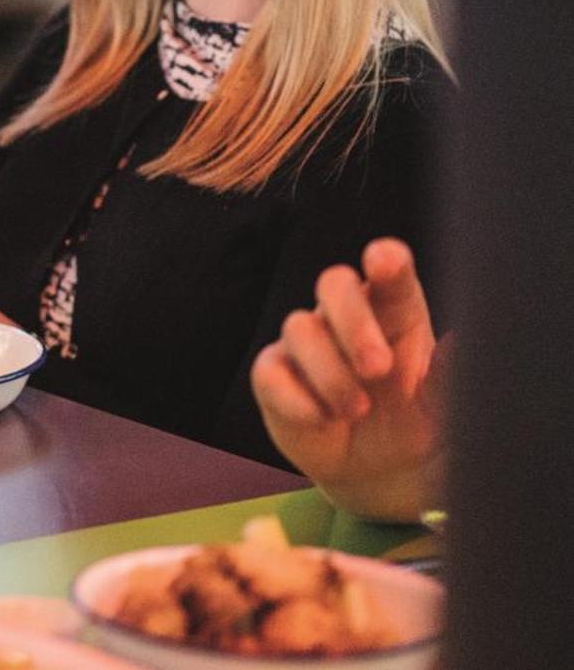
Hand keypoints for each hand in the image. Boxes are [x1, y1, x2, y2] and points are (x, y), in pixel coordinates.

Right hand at [250, 239, 442, 522]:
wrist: (380, 471)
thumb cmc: (415, 423)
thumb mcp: (442, 408)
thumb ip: (448, 377)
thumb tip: (460, 343)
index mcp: (395, 312)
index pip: (390, 274)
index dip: (386, 261)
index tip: (385, 260)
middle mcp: (347, 318)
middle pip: (334, 283)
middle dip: (353, 322)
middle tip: (378, 369)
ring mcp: (306, 344)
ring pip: (300, 328)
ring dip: (330, 373)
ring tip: (356, 410)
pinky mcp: (274, 376)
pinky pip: (271, 372)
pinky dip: (297, 399)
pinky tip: (322, 420)